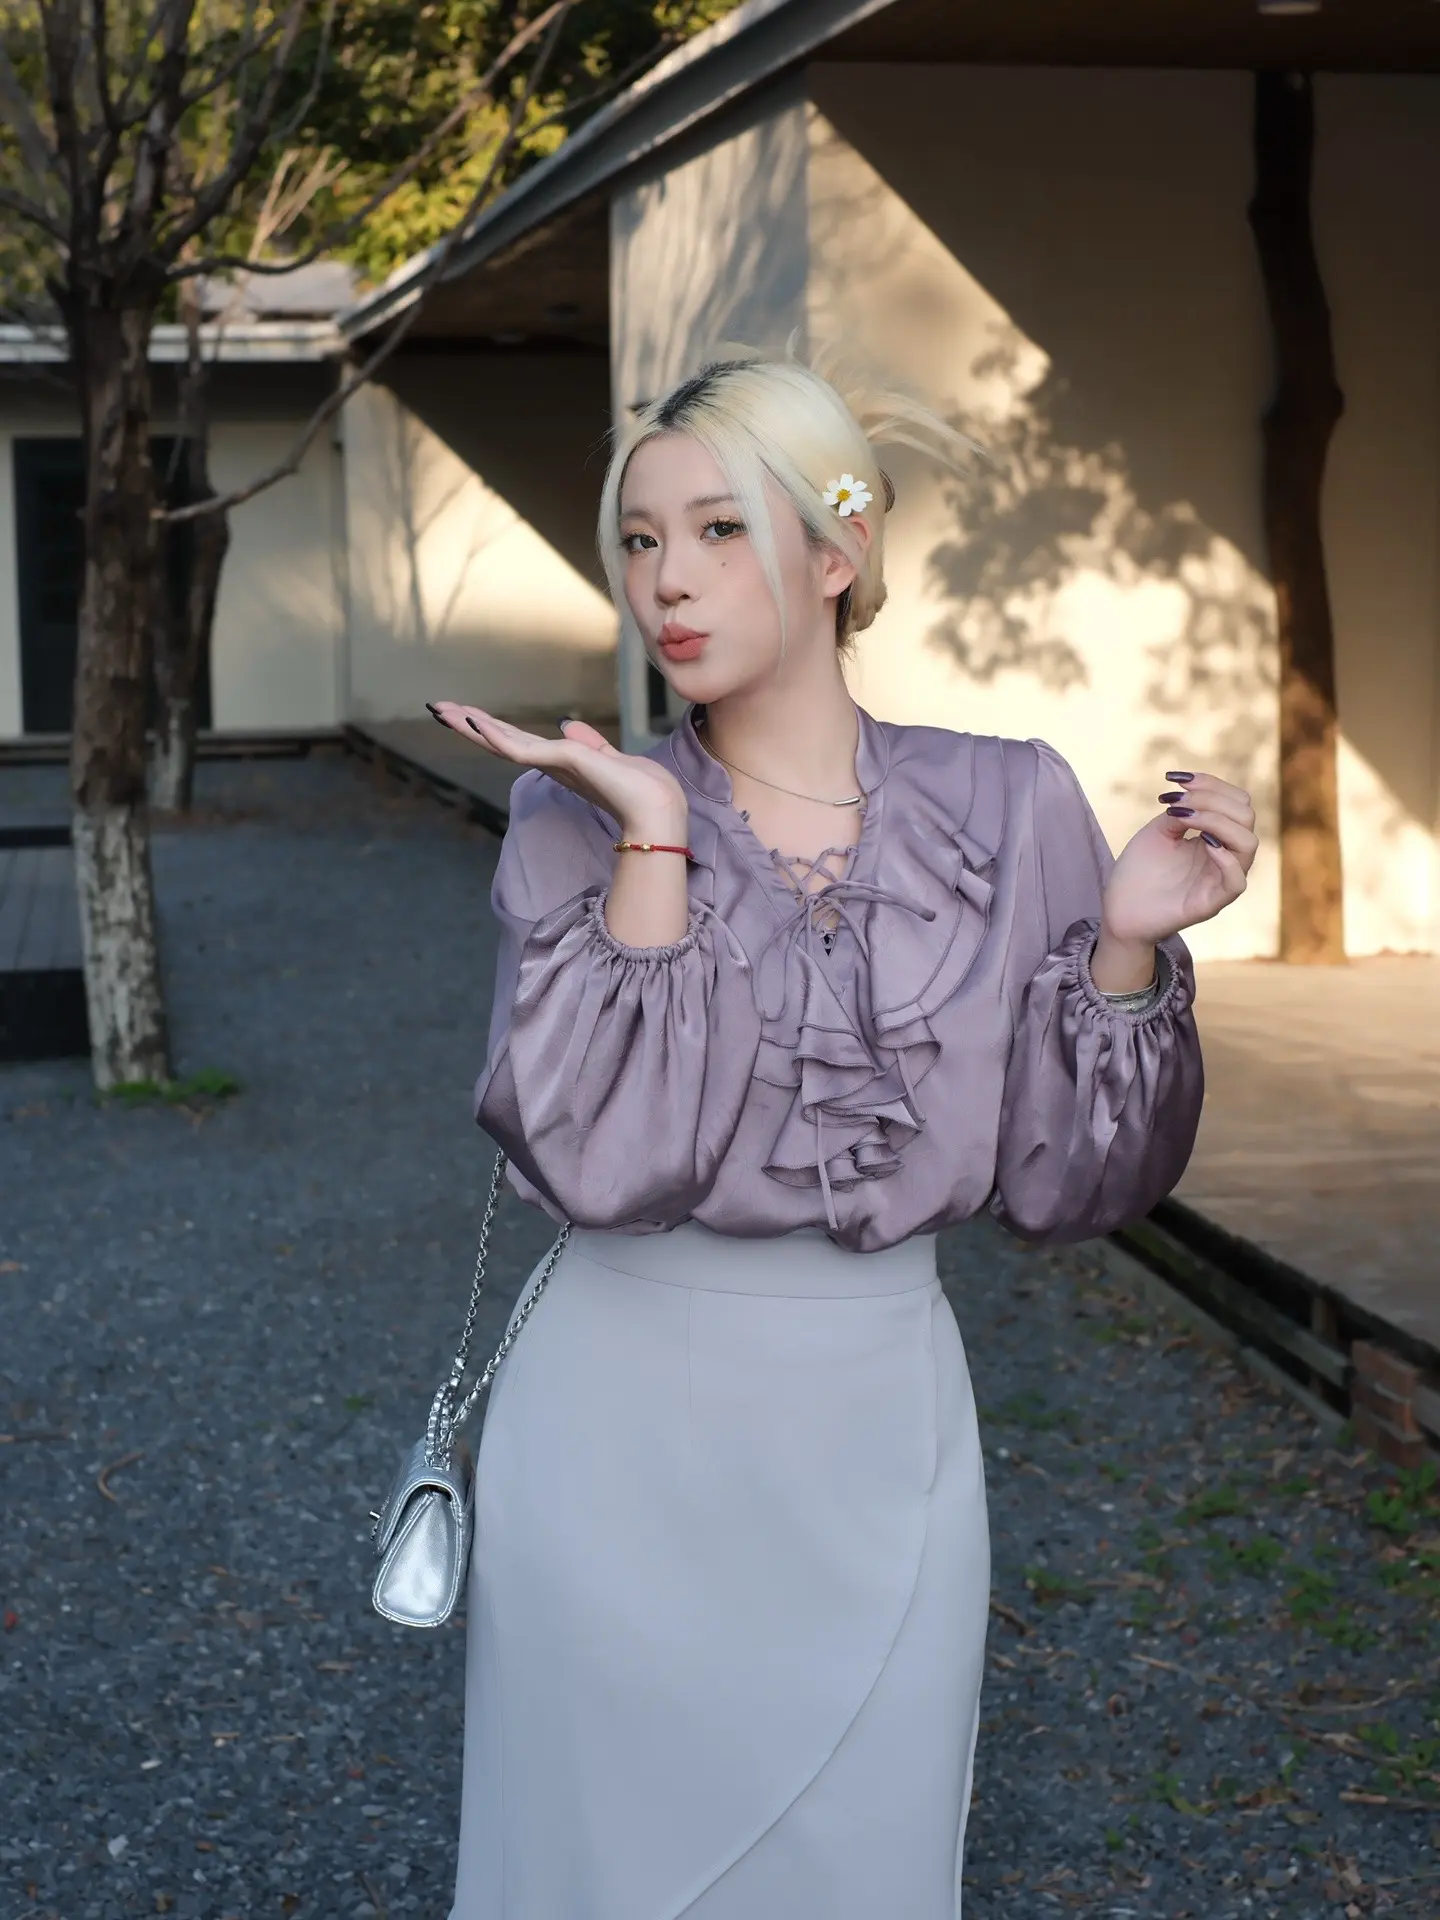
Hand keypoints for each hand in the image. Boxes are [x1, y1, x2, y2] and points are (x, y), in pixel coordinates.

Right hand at [427, 704, 687, 835]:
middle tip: (436, 707)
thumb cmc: (642, 788)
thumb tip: (566, 724)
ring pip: (502, 743)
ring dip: (472, 726)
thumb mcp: (609, 757)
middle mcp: (550, 765)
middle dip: (469, 724)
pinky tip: (477, 723)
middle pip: (500, 740)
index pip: (517, 741)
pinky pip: (521, 749)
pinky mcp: (561, 762)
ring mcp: (553, 765)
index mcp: (559, 762)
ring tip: (442, 710)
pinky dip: (498, 735)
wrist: (658, 809)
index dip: (490, 727)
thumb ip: (587, 743)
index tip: (465, 713)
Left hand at [1100, 770, 1257, 947]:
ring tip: (1184, 818)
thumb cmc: (1139, 871)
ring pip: (1248, 843)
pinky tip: (1203, 845)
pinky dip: (1226, 859)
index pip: (1236, 802)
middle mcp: (1224, 856)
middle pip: (1245, 816)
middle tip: (1177, 802)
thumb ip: (1182, 811)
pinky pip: (1237, 882)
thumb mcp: (1159, 831)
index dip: (1211, 784)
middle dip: (1212, 799)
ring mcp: (1220, 880)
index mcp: (1216, 837)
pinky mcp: (1211, 903)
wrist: (1119, 909)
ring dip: (1217, 821)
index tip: (1176, 779)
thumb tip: (1195, 796)